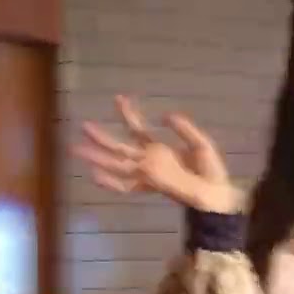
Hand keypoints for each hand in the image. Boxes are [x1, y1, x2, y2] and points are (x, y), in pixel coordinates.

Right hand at [73, 95, 240, 212]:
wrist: (217, 195)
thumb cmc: (211, 172)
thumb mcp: (200, 144)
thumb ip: (185, 129)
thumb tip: (165, 115)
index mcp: (160, 150)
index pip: (138, 130)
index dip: (128, 115)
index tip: (118, 98)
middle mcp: (150, 161)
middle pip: (120, 147)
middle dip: (102, 137)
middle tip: (83, 125)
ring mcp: (148, 173)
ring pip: (117, 163)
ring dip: (97, 156)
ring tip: (76, 148)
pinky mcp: (151, 185)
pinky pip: (127, 185)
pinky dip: (110, 182)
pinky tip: (93, 175)